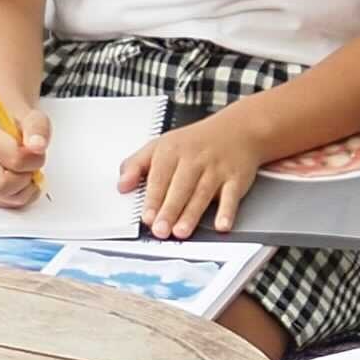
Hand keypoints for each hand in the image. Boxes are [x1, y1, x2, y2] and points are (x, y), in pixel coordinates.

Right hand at [0, 107, 51, 211]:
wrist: (10, 134)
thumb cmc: (20, 128)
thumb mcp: (34, 119)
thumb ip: (37, 129)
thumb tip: (37, 145)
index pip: (15, 160)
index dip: (33, 159)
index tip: (35, 151)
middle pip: (2, 185)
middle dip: (24, 178)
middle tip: (29, 165)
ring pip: (5, 198)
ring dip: (24, 188)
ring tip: (25, 172)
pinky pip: (7, 204)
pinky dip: (21, 196)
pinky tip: (21, 180)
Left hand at [123, 112, 266, 241]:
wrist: (237, 128)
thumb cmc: (195, 141)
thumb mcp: (160, 144)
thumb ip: (136, 165)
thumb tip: (122, 185)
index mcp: (172, 151)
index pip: (159, 177)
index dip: (152, 198)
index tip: (146, 216)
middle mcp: (194, 160)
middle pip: (180, 187)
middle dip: (170, 210)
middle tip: (160, 230)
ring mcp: (216, 169)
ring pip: (202, 193)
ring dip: (192, 214)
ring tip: (181, 231)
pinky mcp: (236, 178)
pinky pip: (231, 196)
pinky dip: (227, 211)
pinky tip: (221, 225)